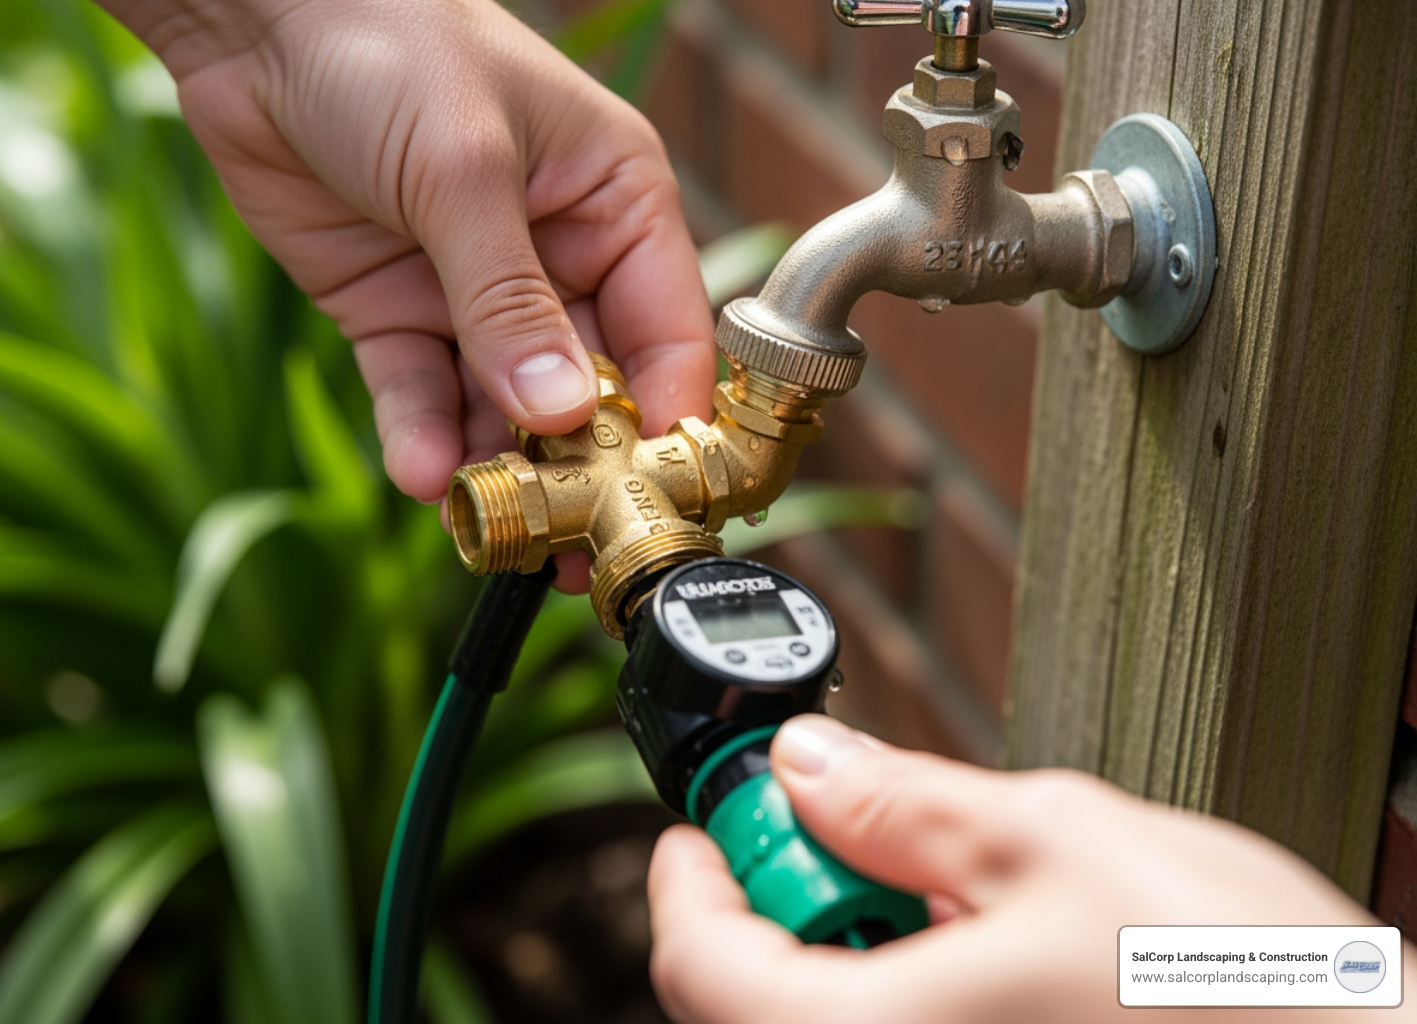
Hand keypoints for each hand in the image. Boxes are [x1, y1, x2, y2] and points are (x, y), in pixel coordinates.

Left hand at [99, 0, 714, 591]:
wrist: (256, 18)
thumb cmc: (391, 43)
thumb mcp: (464, 171)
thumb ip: (509, 302)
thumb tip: (559, 415)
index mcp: (617, 204)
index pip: (669, 334)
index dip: (669, 421)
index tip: (659, 502)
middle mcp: (560, 258)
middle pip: (590, 390)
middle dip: (580, 469)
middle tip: (572, 549)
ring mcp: (476, 293)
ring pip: (503, 408)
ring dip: (496, 468)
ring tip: (485, 524)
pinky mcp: (399, 313)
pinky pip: (422, 392)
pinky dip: (422, 435)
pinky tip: (421, 473)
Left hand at [649, 715, 1413, 1023]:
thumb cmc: (1250, 999)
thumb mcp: (1057, 844)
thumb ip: (903, 804)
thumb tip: (811, 766)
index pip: (699, 966)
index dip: (691, 872)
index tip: (713, 814)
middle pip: (758, 997)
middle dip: (792, 894)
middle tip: (852, 822)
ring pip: (837, 1017)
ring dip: (859, 938)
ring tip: (955, 882)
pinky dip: (915, 985)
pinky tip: (994, 943)